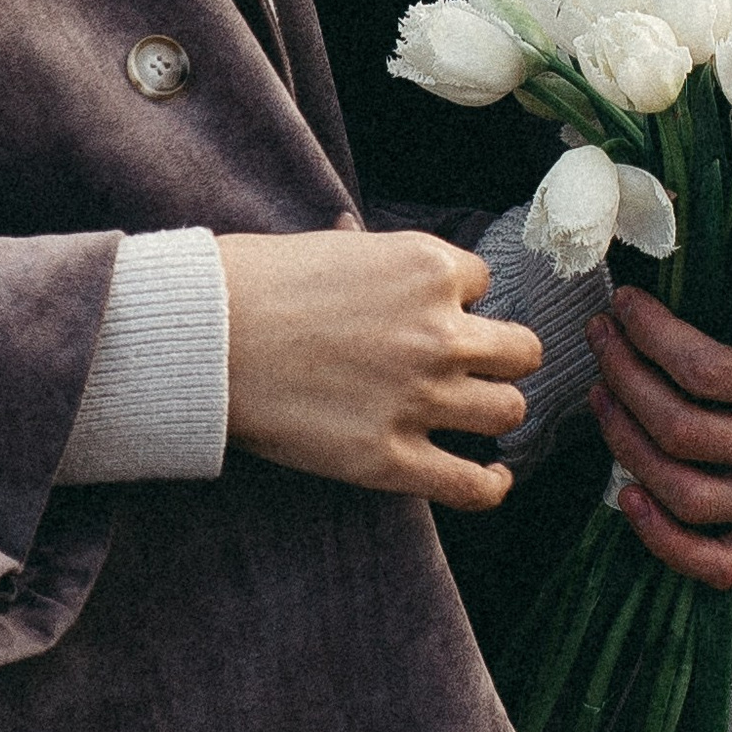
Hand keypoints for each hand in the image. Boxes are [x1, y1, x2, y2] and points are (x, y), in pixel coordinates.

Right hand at [217, 229, 541, 514]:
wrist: (209, 336)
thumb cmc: (260, 282)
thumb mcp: (337, 247)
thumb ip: (377, 255)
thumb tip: (373, 246)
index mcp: (429, 268)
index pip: (486, 284)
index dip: (461, 301)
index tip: (433, 314)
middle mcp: (439, 332)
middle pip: (521, 350)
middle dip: (502, 356)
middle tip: (476, 365)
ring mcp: (420, 399)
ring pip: (508, 411)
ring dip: (495, 411)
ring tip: (476, 413)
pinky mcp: (391, 459)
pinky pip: (472, 484)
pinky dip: (492, 484)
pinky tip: (494, 476)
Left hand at [587, 265, 731, 587]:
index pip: (707, 372)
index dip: (651, 336)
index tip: (624, 304)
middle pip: (684, 432)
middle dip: (625, 379)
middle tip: (601, 337)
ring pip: (686, 494)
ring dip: (626, 443)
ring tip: (603, 392)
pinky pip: (716, 562)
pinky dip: (661, 539)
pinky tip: (628, 490)